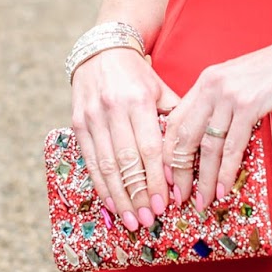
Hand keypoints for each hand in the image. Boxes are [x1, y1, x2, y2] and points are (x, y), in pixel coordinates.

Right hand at [71, 48, 179, 229]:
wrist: (102, 51)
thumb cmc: (139, 75)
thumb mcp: (161, 89)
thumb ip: (175, 119)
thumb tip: (193, 155)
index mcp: (139, 100)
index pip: (149, 148)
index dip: (156, 180)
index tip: (166, 204)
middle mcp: (113, 109)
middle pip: (127, 161)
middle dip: (138, 194)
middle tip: (149, 220)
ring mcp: (92, 117)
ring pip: (106, 165)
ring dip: (120, 197)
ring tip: (132, 221)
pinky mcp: (77, 123)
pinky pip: (89, 160)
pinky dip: (100, 185)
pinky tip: (111, 205)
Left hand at [161, 26, 271, 210]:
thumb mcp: (242, 80)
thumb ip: (223, 101)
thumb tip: (213, 133)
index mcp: (207, 80)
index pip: (175, 121)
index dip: (168, 152)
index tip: (168, 176)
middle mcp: (212, 85)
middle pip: (184, 137)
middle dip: (179, 172)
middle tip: (180, 196)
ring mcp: (230, 95)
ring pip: (208, 146)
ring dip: (203, 180)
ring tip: (202, 201)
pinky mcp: (250, 105)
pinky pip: (233, 146)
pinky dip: (226, 172)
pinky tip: (223, 188)